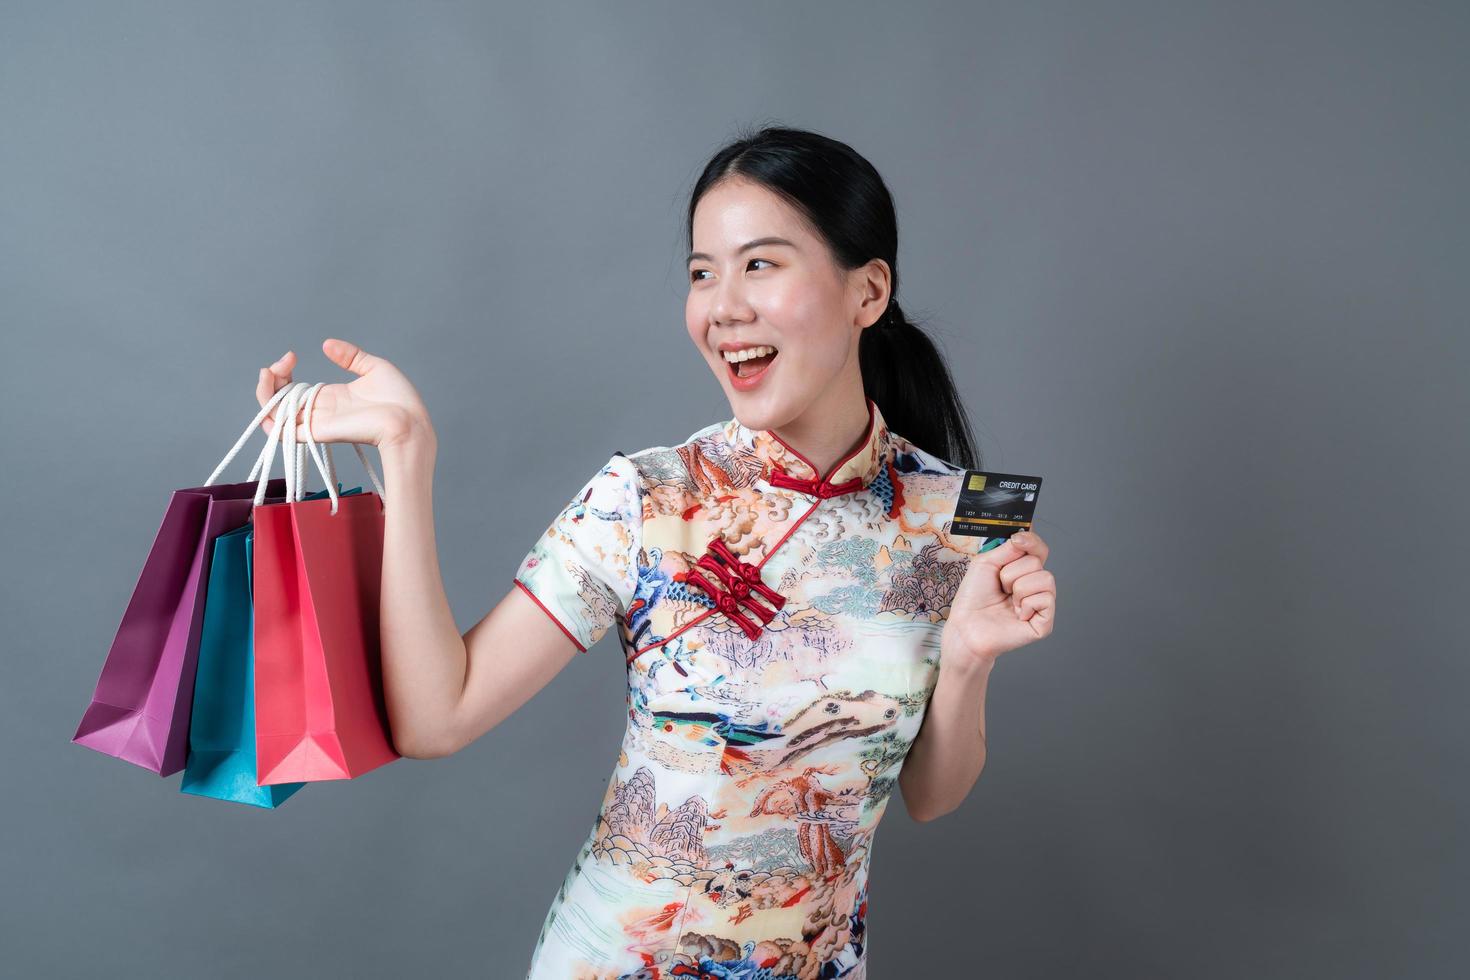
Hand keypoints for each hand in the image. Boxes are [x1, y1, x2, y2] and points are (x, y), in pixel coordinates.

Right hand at [256, 339, 433, 449]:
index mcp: (330, 397)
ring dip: (264, 392)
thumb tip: (327, 344)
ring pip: (273, 414)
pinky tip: (271, 390)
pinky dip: (268, 416)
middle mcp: (319, 411)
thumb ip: (350, 356)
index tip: (291, 355)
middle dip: (270, 378)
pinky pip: (281, 432)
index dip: (282, 372)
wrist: (410, 420)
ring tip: (270, 371)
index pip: (292, 389)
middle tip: (284, 362)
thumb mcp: (373, 367)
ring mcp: (317, 422)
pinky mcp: (318, 432)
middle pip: (278, 400)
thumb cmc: (399, 400)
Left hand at [942, 530, 1056, 666]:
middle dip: (1011, 572)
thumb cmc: (973, 598)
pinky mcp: (1045, 622)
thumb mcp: (986, 563)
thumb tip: (1025, 533)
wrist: (966, 626)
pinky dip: (1026, 604)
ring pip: (1045, 578)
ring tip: (1008, 601)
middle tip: (1001, 587)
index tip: (1016, 539)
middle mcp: (1034, 584)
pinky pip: (1045, 598)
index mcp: (1021, 570)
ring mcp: (1041, 603)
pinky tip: (1016, 614)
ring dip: (1019, 588)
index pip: (1038, 548)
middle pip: (1037, 561)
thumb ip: (1008, 548)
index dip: (1031, 541)